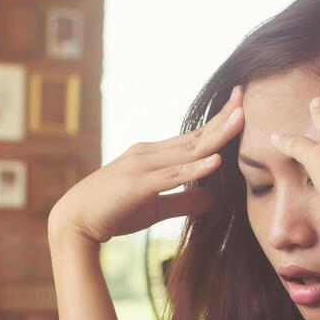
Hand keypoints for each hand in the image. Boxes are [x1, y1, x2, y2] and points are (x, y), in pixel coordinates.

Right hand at [48, 87, 244, 245]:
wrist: (73, 222)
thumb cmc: (111, 213)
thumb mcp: (154, 208)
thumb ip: (183, 201)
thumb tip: (213, 198)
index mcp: (152, 156)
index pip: (192, 137)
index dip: (218, 124)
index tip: (240, 106)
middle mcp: (148, 154)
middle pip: (194, 136)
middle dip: (222, 118)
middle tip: (246, 96)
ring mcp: (142, 167)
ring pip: (187, 150)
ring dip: (216, 135)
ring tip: (241, 119)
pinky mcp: (138, 186)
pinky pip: (172, 176)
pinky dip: (194, 168)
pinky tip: (215, 161)